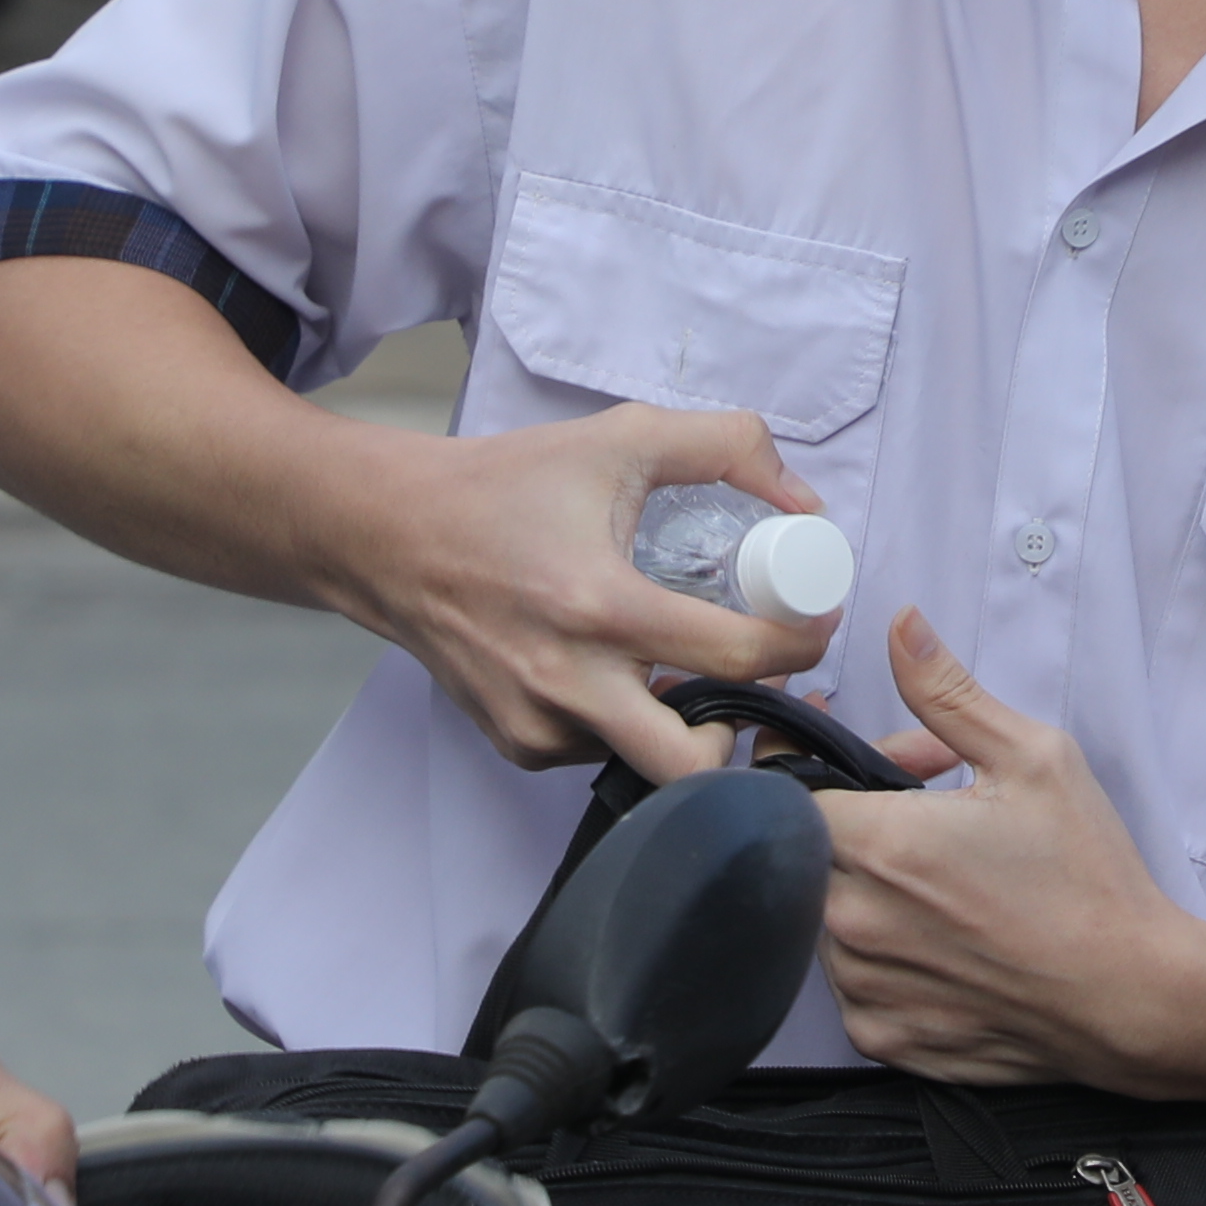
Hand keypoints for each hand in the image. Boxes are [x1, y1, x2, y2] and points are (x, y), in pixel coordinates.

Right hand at [313, 398, 825, 773]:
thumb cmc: (505, 487)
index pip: (740, 656)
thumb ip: (727, 445)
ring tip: (679, 662)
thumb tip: (804, 500)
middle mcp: (569, 683)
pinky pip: (598, 752)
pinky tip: (614, 671)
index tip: (814, 626)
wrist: (390, 534)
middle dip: (745, 732)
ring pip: (647, 759)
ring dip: (680, 721)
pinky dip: (623, 721)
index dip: (802, 646)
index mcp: (601, 606)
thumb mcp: (620, 440)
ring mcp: (538, 725)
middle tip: (757, 684)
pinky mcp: (516, 745)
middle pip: (695, 765)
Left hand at [802, 609, 1205, 1087]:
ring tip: (943, 882)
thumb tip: (899, 626)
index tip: (852, 761)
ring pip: (823, 918)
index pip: (787, 790)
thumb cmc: (1089, 878)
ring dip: (864, 892)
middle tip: (922, 817)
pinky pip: (851, 983)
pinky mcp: (880, 1038)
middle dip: (853, 823)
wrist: (1133, 997)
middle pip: (805, 853)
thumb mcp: (1032, 759)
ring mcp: (861, 987)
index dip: (818, 765)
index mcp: (878, 844)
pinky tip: (945, 942)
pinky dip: (882, 957)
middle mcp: (851, 921)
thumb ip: (947, 692)